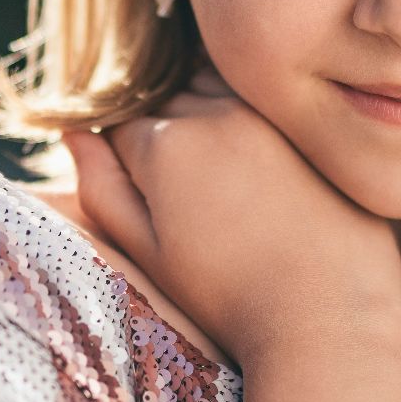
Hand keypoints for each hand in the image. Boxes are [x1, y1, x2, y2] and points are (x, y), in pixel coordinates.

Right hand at [61, 63, 400, 369]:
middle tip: (195, 196)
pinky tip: (263, 165)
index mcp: (164, 146)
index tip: (155, 202)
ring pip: (212, 87)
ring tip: (228, 181)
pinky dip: (250, 114)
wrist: (326, 314)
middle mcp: (212, 112)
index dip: (131, 164)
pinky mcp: (306, 118)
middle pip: (167, 99)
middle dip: (167, 135)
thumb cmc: (229, 296)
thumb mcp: (149, 253)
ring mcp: (265, 109)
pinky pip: (261, 96)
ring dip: (207, 115)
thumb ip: (102, 188)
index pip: (121, 127)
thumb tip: (73, 133)